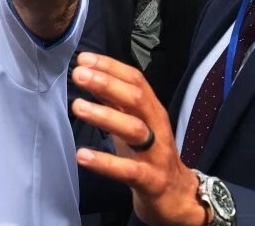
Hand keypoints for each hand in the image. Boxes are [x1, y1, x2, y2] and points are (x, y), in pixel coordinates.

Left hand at [71, 52, 207, 225]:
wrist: (177, 196)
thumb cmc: (150, 154)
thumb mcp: (134, 123)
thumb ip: (116, 102)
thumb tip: (90, 75)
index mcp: (152, 110)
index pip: (135, 80)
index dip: (111, 67)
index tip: (84, 58)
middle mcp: (157, 127)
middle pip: (135, 99)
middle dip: (107, 84)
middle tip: (79, 75)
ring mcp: (156, 154)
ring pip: (134, 129)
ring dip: (104, 115)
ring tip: (77, 106)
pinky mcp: (151, 180)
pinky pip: (128, 170)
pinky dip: (105, 162)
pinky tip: (82, 155)